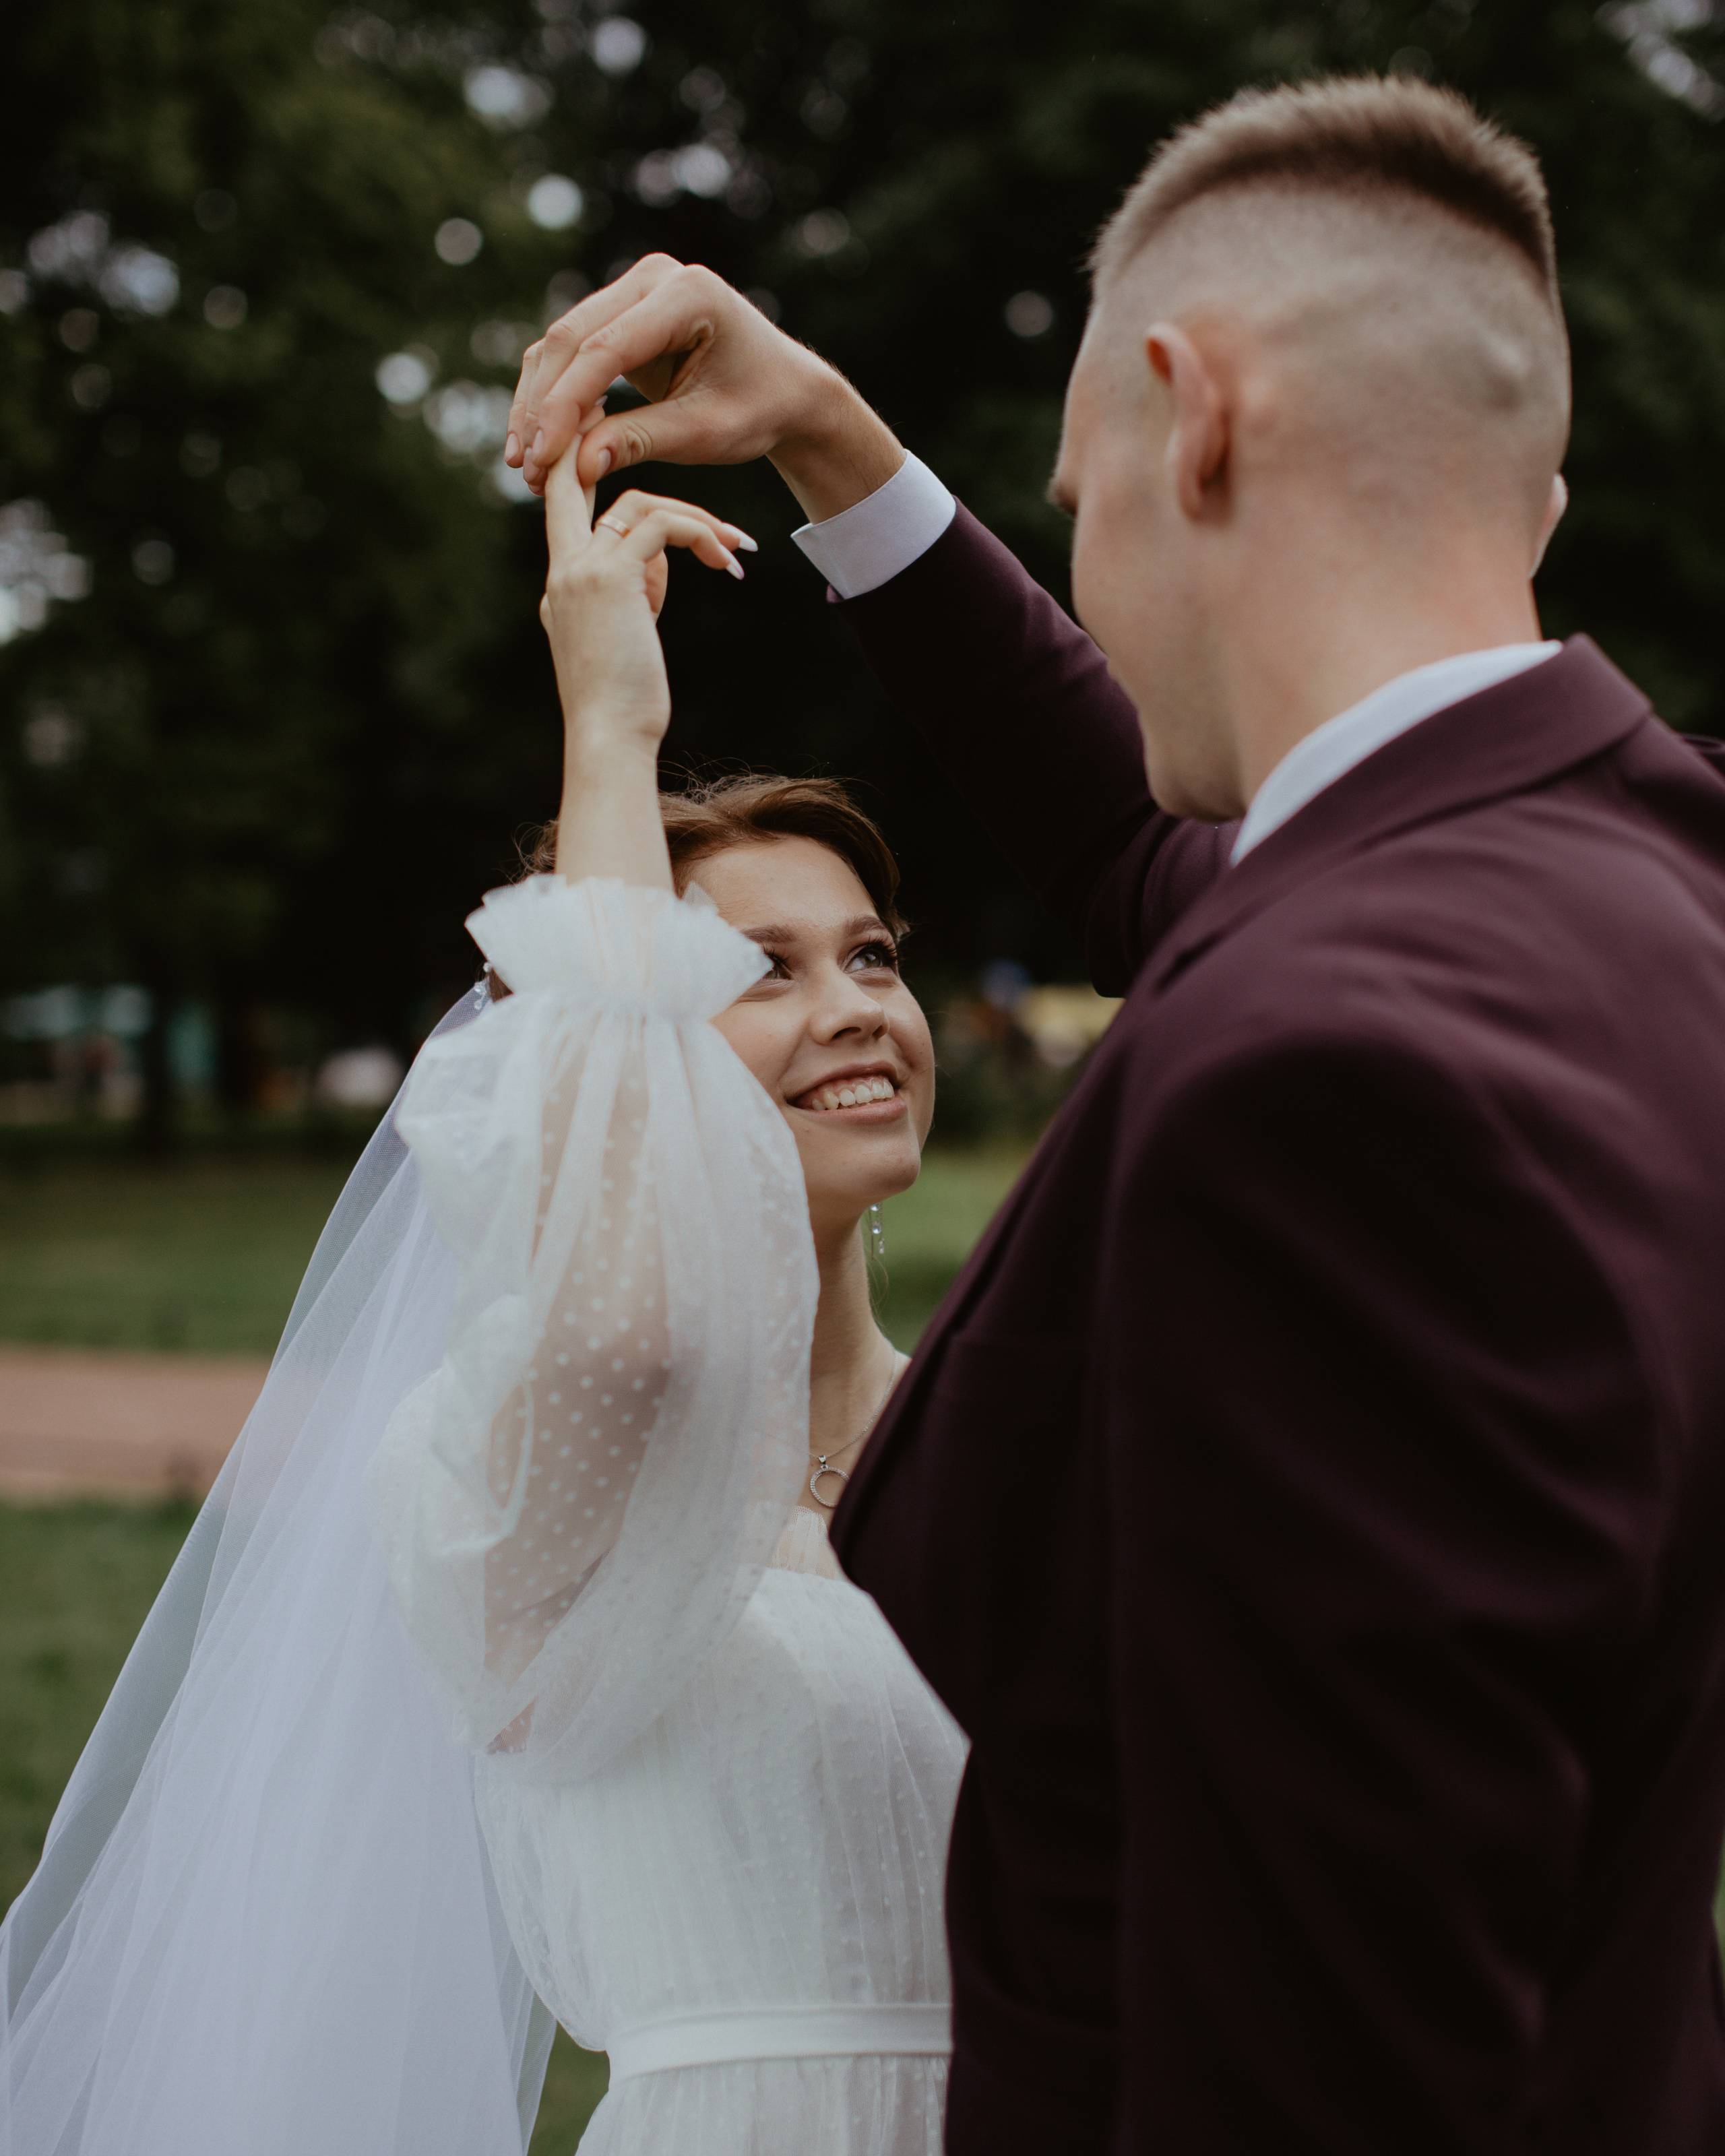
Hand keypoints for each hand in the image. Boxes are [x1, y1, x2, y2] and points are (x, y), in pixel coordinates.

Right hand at [508, 254, 903, 520]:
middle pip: (573, 338)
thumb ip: (641, 442)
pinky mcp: (622, 313)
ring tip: (525, 464)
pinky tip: (539, 442)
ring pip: (563, 345)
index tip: (543, 458)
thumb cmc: (760, 409)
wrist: (788, 390)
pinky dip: (553, 397)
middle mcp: (654, 277)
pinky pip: (573, 353)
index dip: (566, 405)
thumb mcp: (706, 433)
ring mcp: (635, 289)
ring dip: (538, 404)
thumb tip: (576, 467)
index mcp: (687, 294)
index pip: (606, 348)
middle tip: (524, 468)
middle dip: (543, 407)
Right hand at [540, 452, 753, 761]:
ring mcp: (581, 569)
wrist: (610, 738)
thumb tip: (654, 573)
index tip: (594, 424)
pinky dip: (699, 533)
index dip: (575, 462)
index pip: (562, 507)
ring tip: (731, 552)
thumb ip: (632, 595)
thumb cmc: (626, 706)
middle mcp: (563, 569)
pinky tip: (724, 562)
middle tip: (611, 399)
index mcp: (561, 583)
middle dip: (592, 433)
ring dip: (693, 519)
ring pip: (637, 504)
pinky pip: (662, 525)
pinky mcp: (611, 576)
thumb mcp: (625, 639)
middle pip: (578, 481)